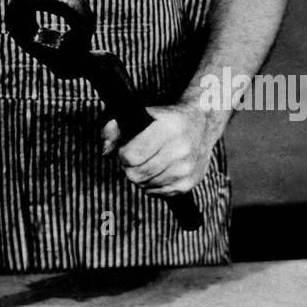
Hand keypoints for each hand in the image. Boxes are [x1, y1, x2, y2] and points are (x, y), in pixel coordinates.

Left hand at [101, 102, 216, 196]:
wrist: (201, 123)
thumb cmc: (166, 118)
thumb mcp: (142, 113)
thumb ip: (115, 128)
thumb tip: (105, 150)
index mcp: (168, 128)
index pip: (132, 156)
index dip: (122, 154)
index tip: (125, 148)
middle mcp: (181, 149)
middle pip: (137, 174)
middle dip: (129, 167)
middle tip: (133, 158)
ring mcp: (186, 169)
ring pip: (146, 185)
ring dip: (141, 177)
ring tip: (147, 162)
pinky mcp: (189, 183)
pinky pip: (159, 193)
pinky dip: (153, 185)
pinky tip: (157, 170)